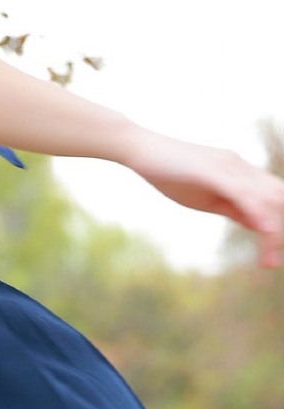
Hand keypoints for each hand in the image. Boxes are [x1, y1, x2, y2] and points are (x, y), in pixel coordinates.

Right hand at [124, 129, 283, 268]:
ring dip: (274, 231)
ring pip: (268, 198)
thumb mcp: (205, 198)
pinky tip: (266, 232)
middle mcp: (240, 166)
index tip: (271, 256)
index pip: (274, 197)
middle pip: (279, 197)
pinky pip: (244, 195)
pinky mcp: (214, 171)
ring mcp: (229, 167)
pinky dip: (259, 215)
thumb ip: (234, 209)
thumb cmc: (167, 173)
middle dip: (281, 230)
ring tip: (269, 259)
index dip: (280, 225)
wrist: (139, 147)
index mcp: (239, 172)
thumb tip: (261, 225)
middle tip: (273, 261)